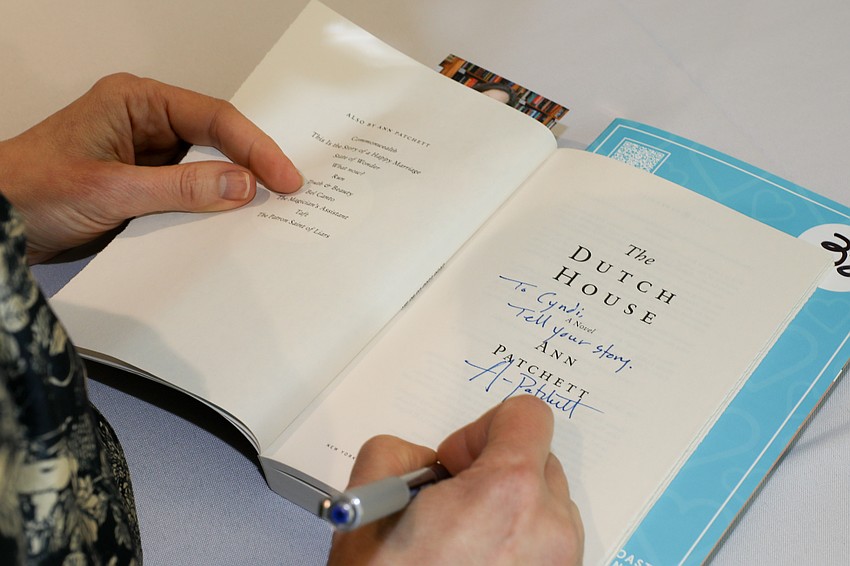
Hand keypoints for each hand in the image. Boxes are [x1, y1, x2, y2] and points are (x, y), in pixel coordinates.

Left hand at [0, 73, 301, 262]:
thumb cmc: (28, 189)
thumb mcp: (112, 190)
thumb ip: (180, 187)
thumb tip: (241, 184)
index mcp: (137, 101)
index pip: (213, 118)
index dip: (255, 147)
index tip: (284, 178)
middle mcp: (145, 123)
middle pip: (217, 140)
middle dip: (252, 166)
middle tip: (288, 194)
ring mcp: (146, 157)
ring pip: (206, 169)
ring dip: (232, 191)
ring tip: (266, 214)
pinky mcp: (144, 188)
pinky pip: (189, 195)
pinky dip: (209, 210)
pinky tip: (227, 227)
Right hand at [327, 395, 583, 564]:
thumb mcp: (366, 508)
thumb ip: (397, 452)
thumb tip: (424, 460)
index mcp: (506, 494)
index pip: (528, 414)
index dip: (482, 429)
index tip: (454, 464)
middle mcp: (550, 529)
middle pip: (538, 461)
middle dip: (494, 472)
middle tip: (450, 508)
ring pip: (547, 507)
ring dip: (509, 512)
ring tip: (462, 548)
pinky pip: (549, 547)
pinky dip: (519, 547)